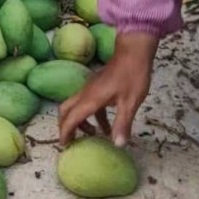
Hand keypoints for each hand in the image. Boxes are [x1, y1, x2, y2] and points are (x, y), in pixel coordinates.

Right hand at [58, 31, 157, 146]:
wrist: (133, 52)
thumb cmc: (133, 76)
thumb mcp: (130, 103)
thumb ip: (122, 124)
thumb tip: (118, 145)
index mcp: (91, 99)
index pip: (71, 118)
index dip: (66, 133)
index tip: (64, 146)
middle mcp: (85, 94)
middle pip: (65, 110)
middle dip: (65, 126)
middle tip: (71, 141)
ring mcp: (89, 89)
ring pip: (74, 106)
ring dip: (79, 122)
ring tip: (91, 136)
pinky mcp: (96, 87)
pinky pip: (86, 103)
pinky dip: (91, 116)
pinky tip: (105, 126)